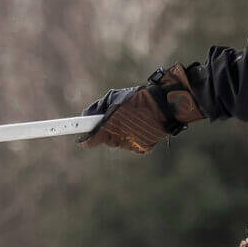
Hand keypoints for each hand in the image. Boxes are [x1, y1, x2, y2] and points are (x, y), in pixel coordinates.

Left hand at [81, 64, 205, 153]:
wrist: (167, 104)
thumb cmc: (140, 98)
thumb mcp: (116, 97)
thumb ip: (99, 107)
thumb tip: (86, 116)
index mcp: (110, 126)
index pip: (90, 140)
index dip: (84, 139)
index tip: (80, 138)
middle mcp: (119, 139)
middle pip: (107, 140)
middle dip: (108, 131)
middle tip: (118, 118)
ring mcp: (131, 145)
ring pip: (120, 142)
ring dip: (122, 133)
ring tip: (134, 118)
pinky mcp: (143, 149)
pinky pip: (133, 145)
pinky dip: (135, 137)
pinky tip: (142, 125)